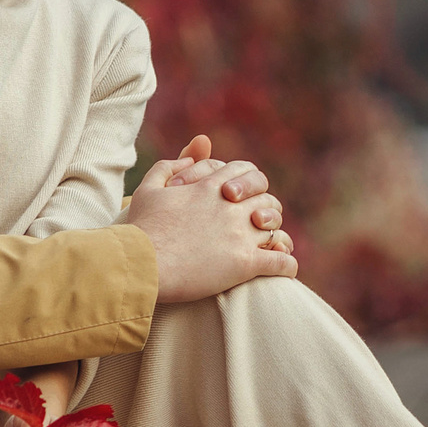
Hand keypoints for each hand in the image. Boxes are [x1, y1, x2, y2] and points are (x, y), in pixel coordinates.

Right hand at [121, 137, 299, 304]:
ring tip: (275, 246)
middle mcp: (231, 207)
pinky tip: (285, 269)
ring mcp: (240, 235)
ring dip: (278, 235)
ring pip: (277, 228)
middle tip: (261, 223)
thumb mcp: (148, 189)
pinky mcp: (245, 264)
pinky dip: (287, 264)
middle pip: (267, 199)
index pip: (246, 172)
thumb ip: (168, 167)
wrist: (141, 264)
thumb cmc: (140, 229)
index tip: (245, 195)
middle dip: (267, 209)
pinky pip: (281, 261)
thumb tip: (188, 157)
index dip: (250, 181)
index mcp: (210, 187)